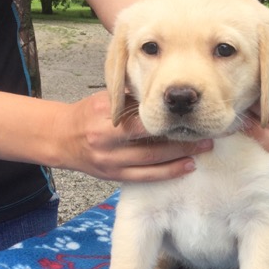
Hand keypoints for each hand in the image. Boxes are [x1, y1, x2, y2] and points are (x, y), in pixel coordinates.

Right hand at [50, 91, 212, 181]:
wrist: (60, 138)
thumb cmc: (88, 113)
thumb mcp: (107, 99)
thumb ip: (133, 99)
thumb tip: (167, 91)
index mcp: (106, 118)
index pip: (142, 117)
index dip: (169, 116)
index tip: (193, 110)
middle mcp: (107, 141)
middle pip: (151, 141)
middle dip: (182, 138)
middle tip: (208, 131)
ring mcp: (110, 162)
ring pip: (151, 162)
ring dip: (181, 156)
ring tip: (204, 148)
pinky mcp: (113, 177)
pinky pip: (144, 177)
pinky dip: (167, 173)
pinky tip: (187, 167)